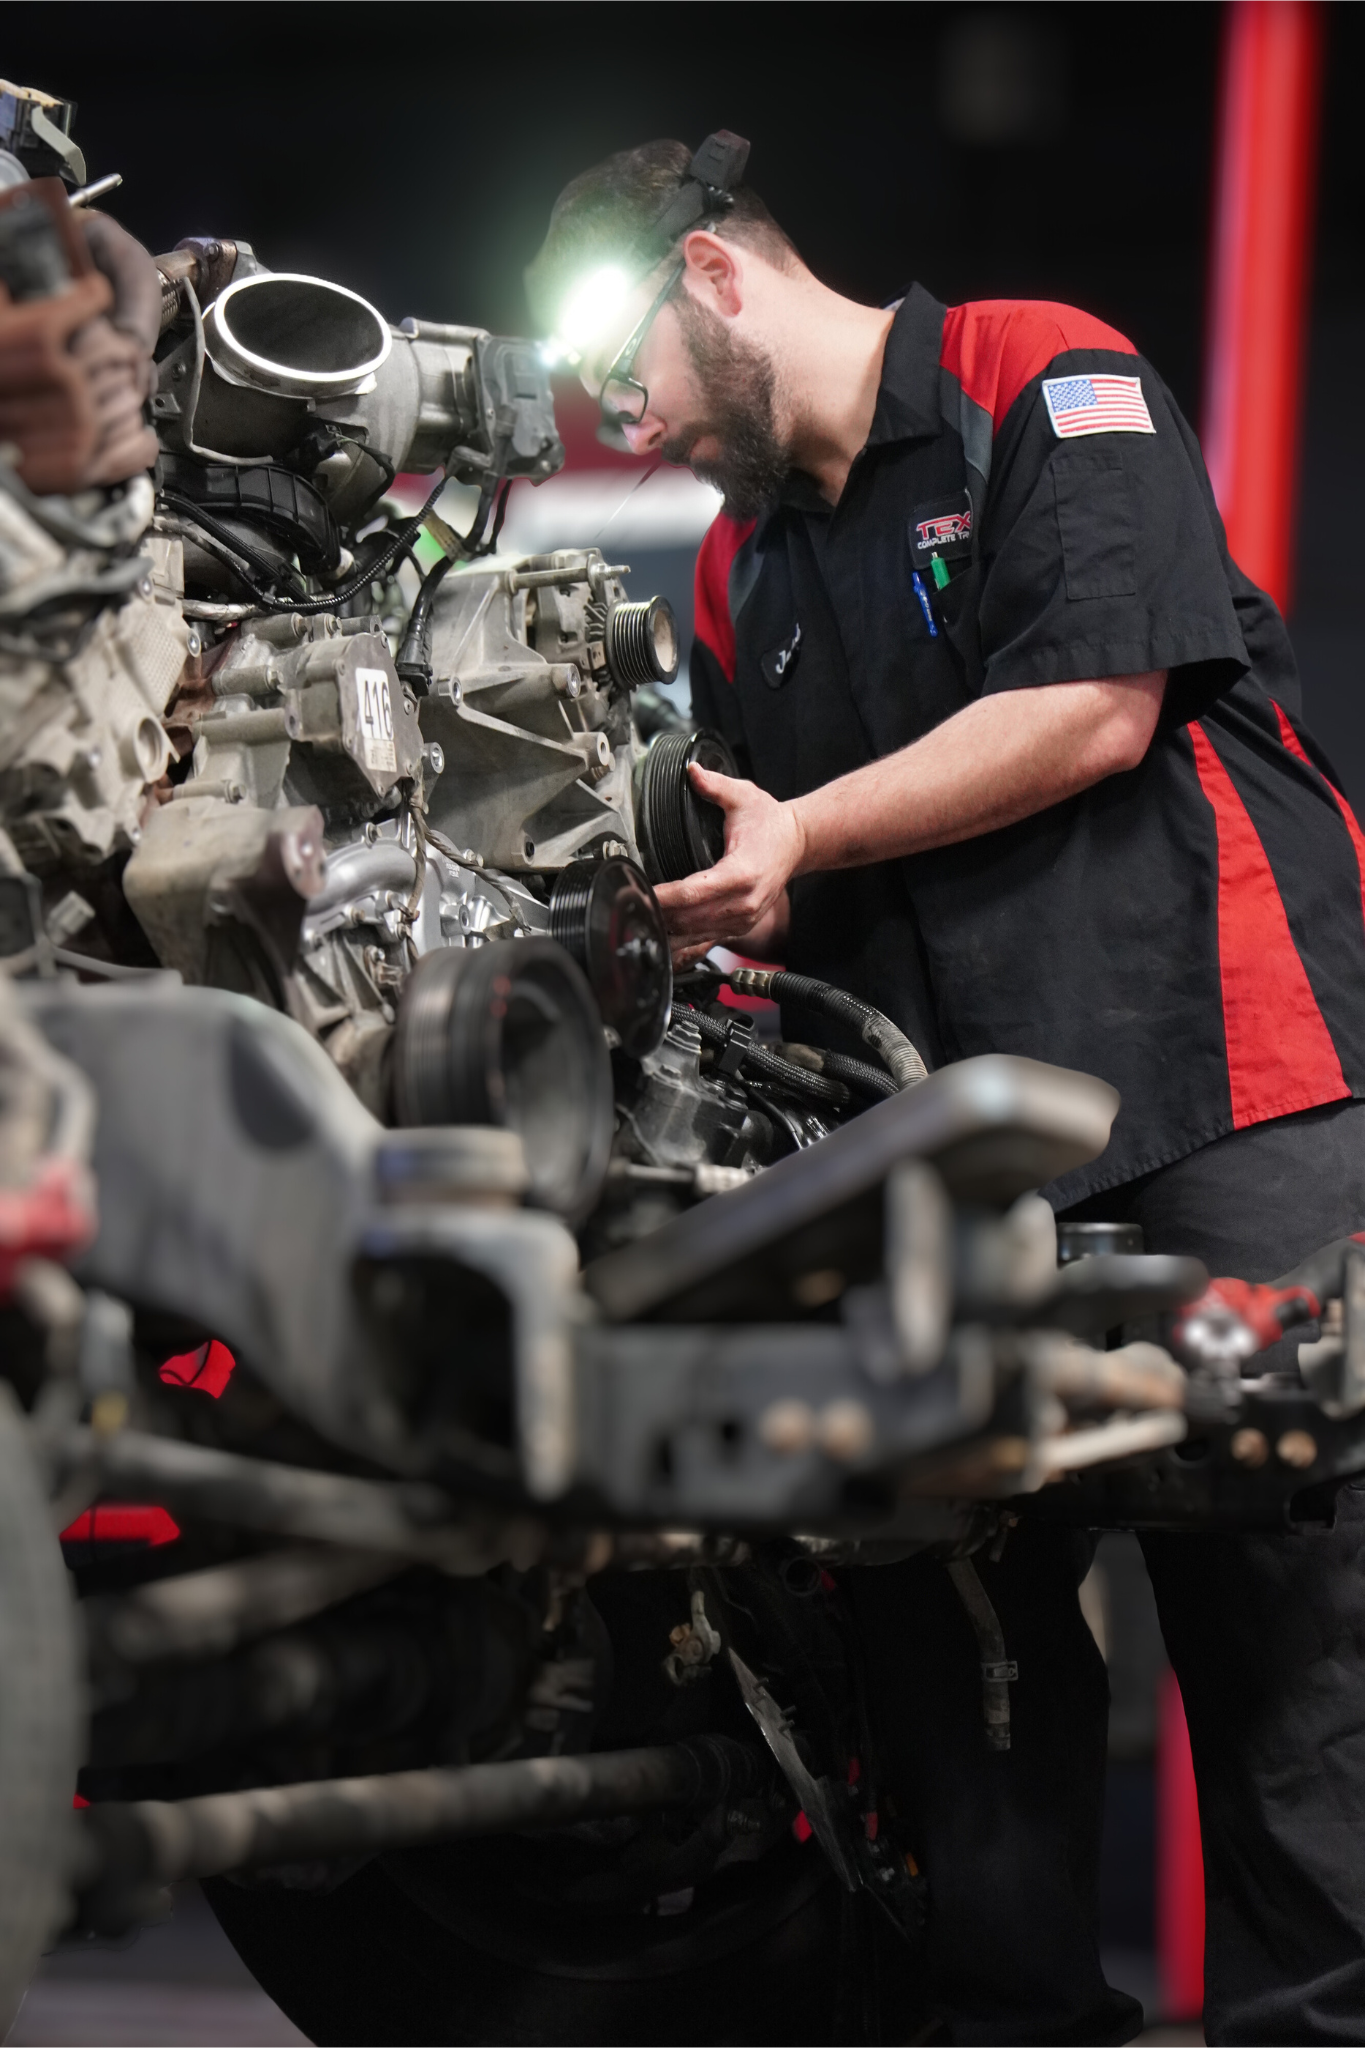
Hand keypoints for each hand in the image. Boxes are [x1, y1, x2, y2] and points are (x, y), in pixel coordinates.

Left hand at [654, 764, 804, 963]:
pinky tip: (663, 945)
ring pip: (695, 935)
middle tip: (629, 909)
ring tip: (639, 925)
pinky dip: (684, 945)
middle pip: (689, 919)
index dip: (662, 896)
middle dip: (658, 914)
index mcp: (742, 873)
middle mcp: (743, 903)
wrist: (797, 843)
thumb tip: (691, 771)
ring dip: (667, 932)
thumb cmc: (771, 823)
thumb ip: (715, 785)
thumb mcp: (744, 797)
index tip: (639, 893)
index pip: (692, 893)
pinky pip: (707, 942)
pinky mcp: (740, 926)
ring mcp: (743, 919)